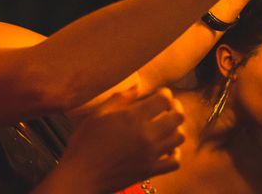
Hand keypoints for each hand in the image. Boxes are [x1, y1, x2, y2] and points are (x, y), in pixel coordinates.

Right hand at [59, 87, 184, 192]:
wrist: (82, 175)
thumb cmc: (85, 142)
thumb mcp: (97, 114)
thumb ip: (120, 99)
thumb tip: (137, 87)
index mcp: (132, 118)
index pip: (164, 100)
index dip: (165, 94)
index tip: (161, 93)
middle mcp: (146, 135)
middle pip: (178, 117)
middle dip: (175, 108)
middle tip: (168, 107)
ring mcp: (150, 155)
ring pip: (179, 137)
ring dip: (176, 128)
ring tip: (166, 125)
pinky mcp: (150, 170)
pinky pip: (175, 161)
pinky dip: (175, 152)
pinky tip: (166, 147)